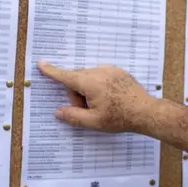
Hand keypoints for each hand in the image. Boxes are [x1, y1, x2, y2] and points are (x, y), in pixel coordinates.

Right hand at [37, 61, 155, 132]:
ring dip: (89, 90)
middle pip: (77, 79)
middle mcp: (99, 72)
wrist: (146, 111)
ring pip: (89, 77)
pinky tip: (110, 99)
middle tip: (89, 110)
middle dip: (78, 94)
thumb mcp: (94, 122)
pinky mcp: (118, 72)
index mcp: (90, 83)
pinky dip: (99, 86)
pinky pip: (101, 76)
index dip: (52, 71)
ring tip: (103, 105)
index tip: (41, 63)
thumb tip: (58, 112)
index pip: (66, 76)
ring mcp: (110, 70)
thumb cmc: (120, 117)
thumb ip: (73, 116)